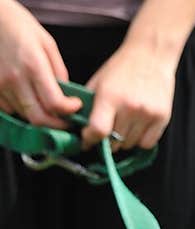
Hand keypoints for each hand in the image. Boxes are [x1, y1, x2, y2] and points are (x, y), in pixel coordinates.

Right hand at [0, 0, 81, 126]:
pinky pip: (11, 110)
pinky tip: (29, 98)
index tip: (76, 106)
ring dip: (40, 116)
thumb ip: (59, 71)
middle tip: (67, 121)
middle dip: (57, 125)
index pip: (54, 103)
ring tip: (47, 106)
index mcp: (33, 65)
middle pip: (39, 118)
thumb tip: (67, 95)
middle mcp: (15, 79)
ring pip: (26, 116)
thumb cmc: (19, 26)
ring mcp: (2, 86)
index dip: (69, 111)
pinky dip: (23, 109)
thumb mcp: (47, 43)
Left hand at [81, 39, 174, 149]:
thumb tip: (80, 129)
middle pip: (114, 142)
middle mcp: (129, 106)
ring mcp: (147, 113)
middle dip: (108, 140)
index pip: (98, 130)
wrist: (151, 54)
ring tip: (125, 123)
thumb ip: (90, 106)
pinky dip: (140, 140)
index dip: (90, 139)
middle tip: (108, 129)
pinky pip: (146, 144)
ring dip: (124, 140)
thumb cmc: (122, 68)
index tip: (87, 140)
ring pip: (130, 145)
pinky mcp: (162, 118)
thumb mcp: (99, 82)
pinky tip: (138, 126)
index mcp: (110, 96)